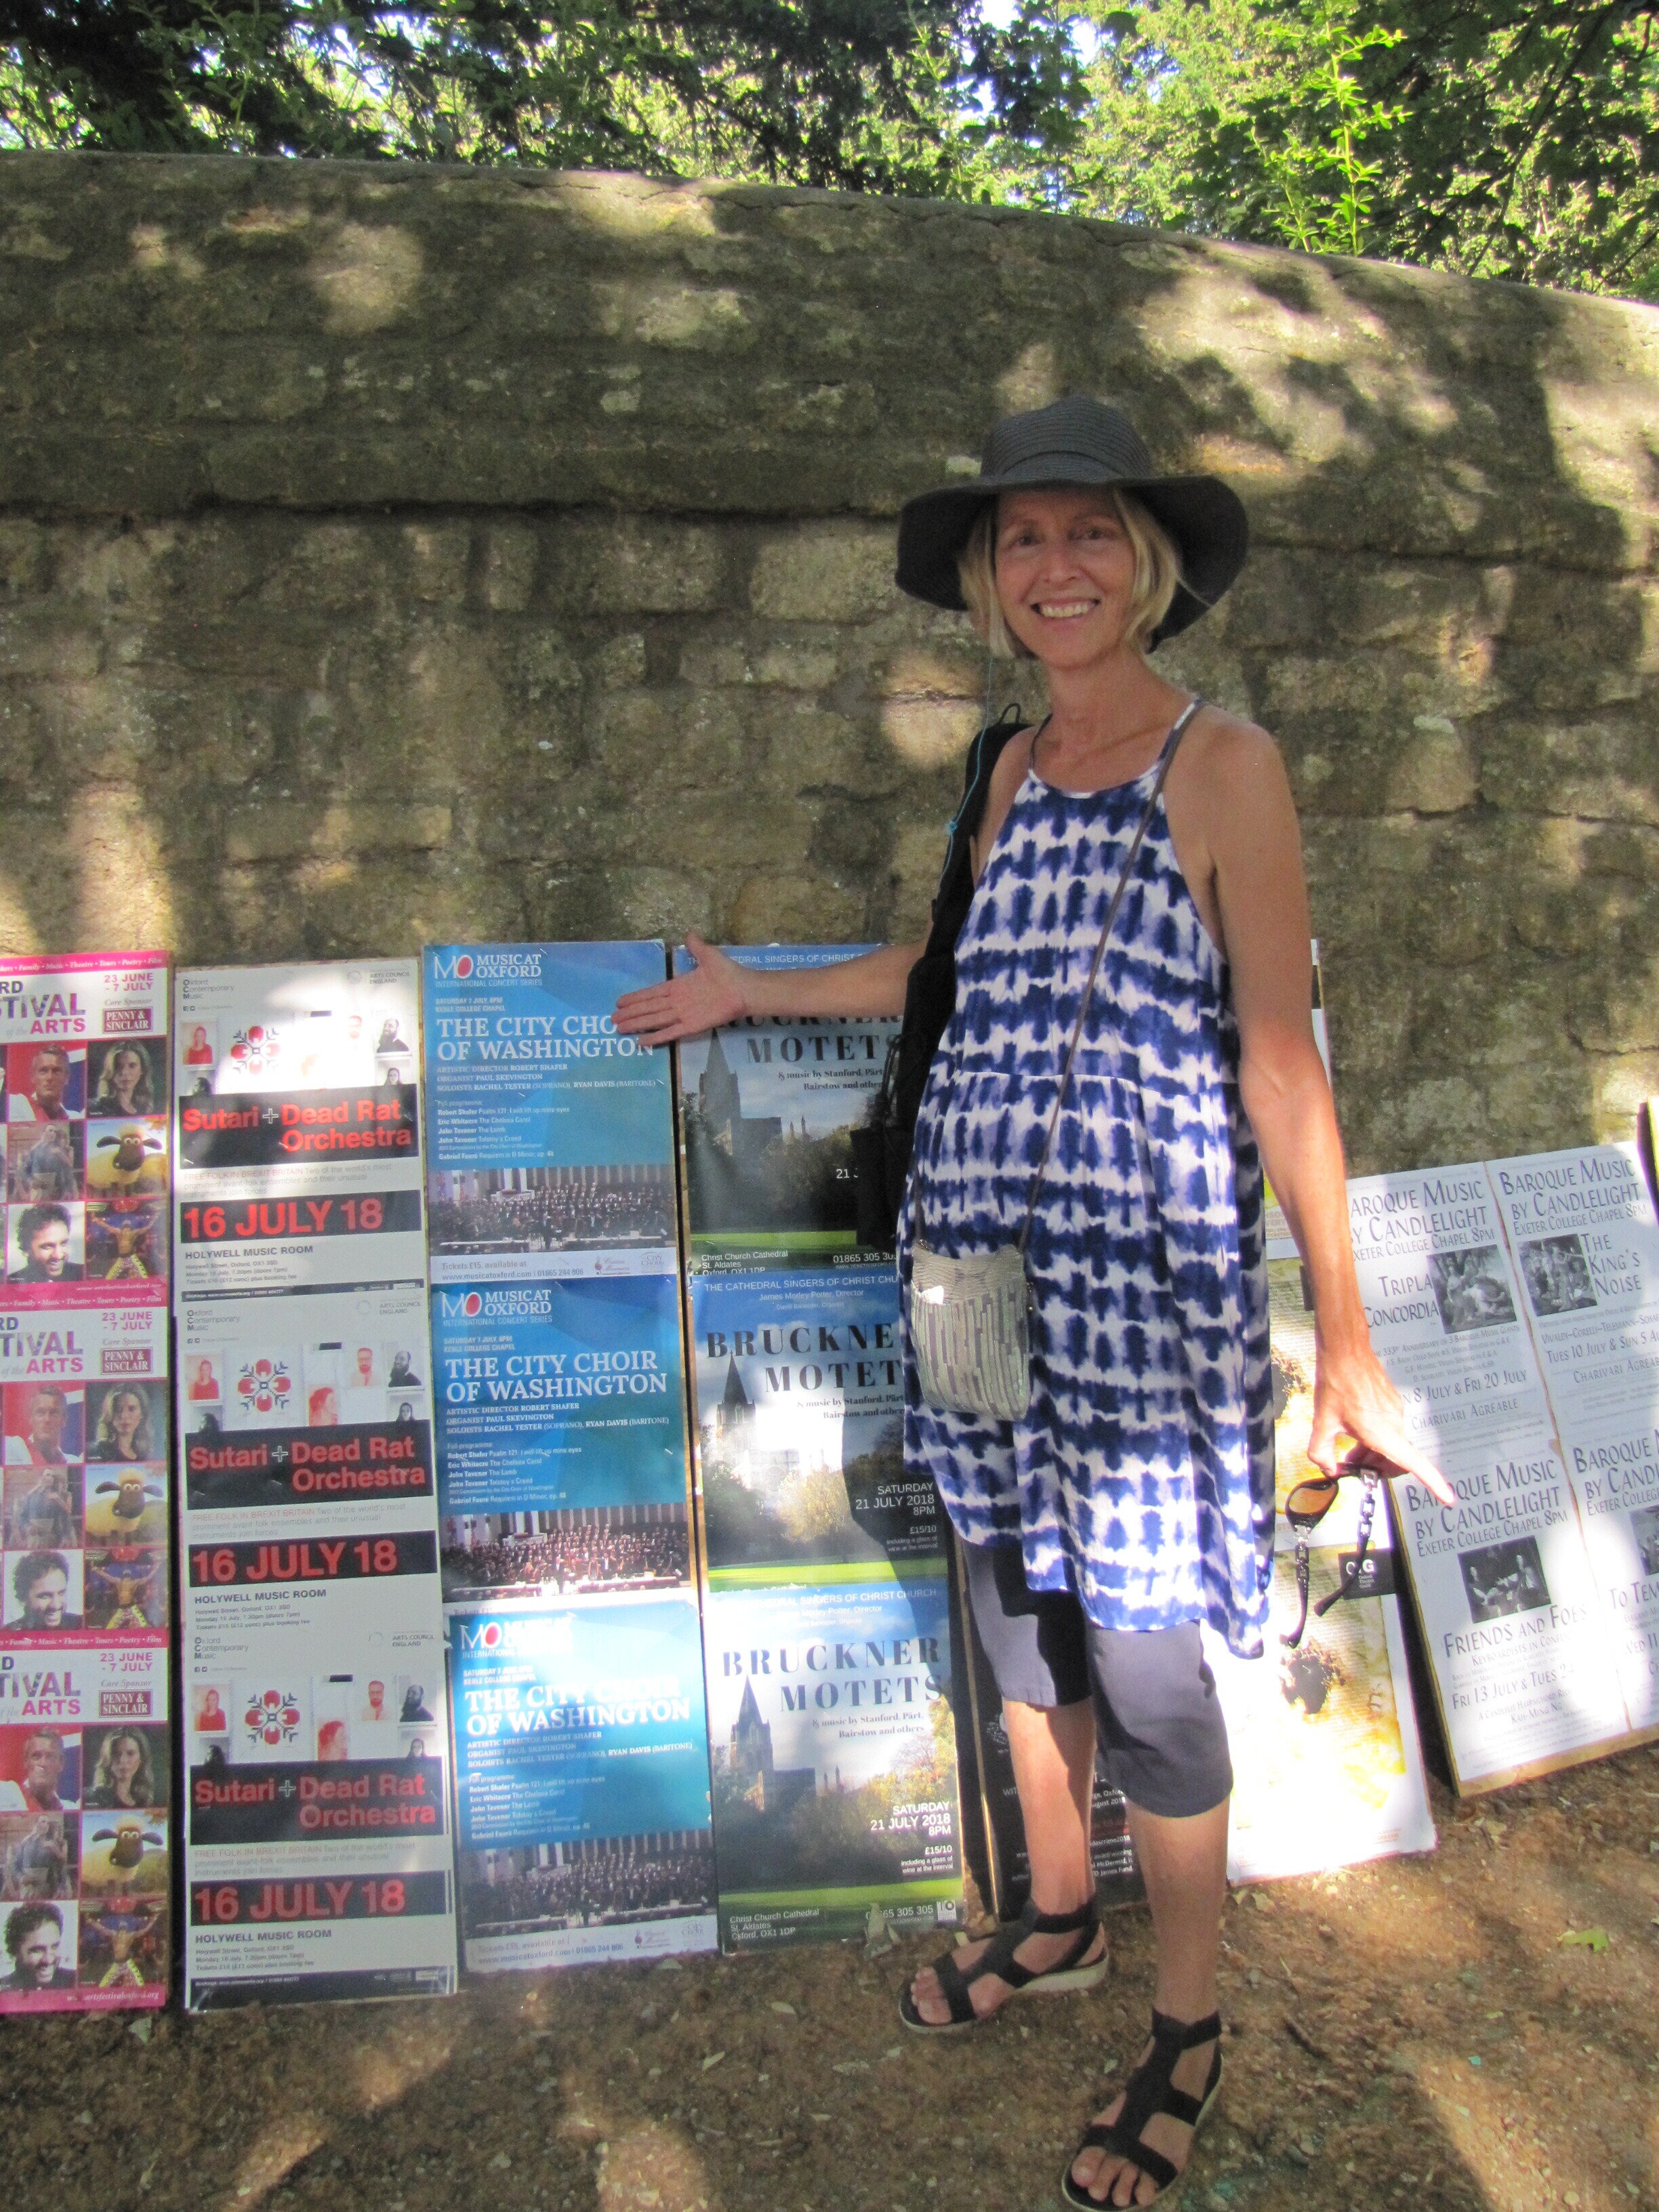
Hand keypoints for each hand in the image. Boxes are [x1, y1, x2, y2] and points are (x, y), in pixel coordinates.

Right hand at [613, 932, 751, 1045]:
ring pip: (654, 1020)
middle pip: (648, 1008)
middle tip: (612, 1020)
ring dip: (637, 1025)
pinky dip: (655, 1038)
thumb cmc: (727, 973)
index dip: (636, 998)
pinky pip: (670, 1032)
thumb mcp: (709, 955)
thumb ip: (696, 946)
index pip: (652, 993)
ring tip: (619, 1029)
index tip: (620, 1002)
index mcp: (678, 986)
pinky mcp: (691, 1025)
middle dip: (630, 1014)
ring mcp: (683, 1014)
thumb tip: (689, 933)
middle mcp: (677, 1002)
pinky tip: (641, 1042)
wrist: (743, 989)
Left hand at [1306, 1342, 1456, 1507]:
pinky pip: (1389, 1429)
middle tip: (1351, 1467)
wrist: (1346, 1351)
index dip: (1434, 1483)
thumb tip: (1329, 1470)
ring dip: (1373, 1453)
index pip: (1415, 1463)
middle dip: (1377, 1468)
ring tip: (1347, 1452)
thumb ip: (1322, 1453)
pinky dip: (1375, 1438)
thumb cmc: (1335, 1385)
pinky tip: (1354, 1432)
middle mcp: (1396, 1424)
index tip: (1448, 1498)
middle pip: (1397, 1459)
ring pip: (1392, 1444)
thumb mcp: (1322, 1423)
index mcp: (1384, 1433)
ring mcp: (1397, 1412)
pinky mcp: (1393, 1403)